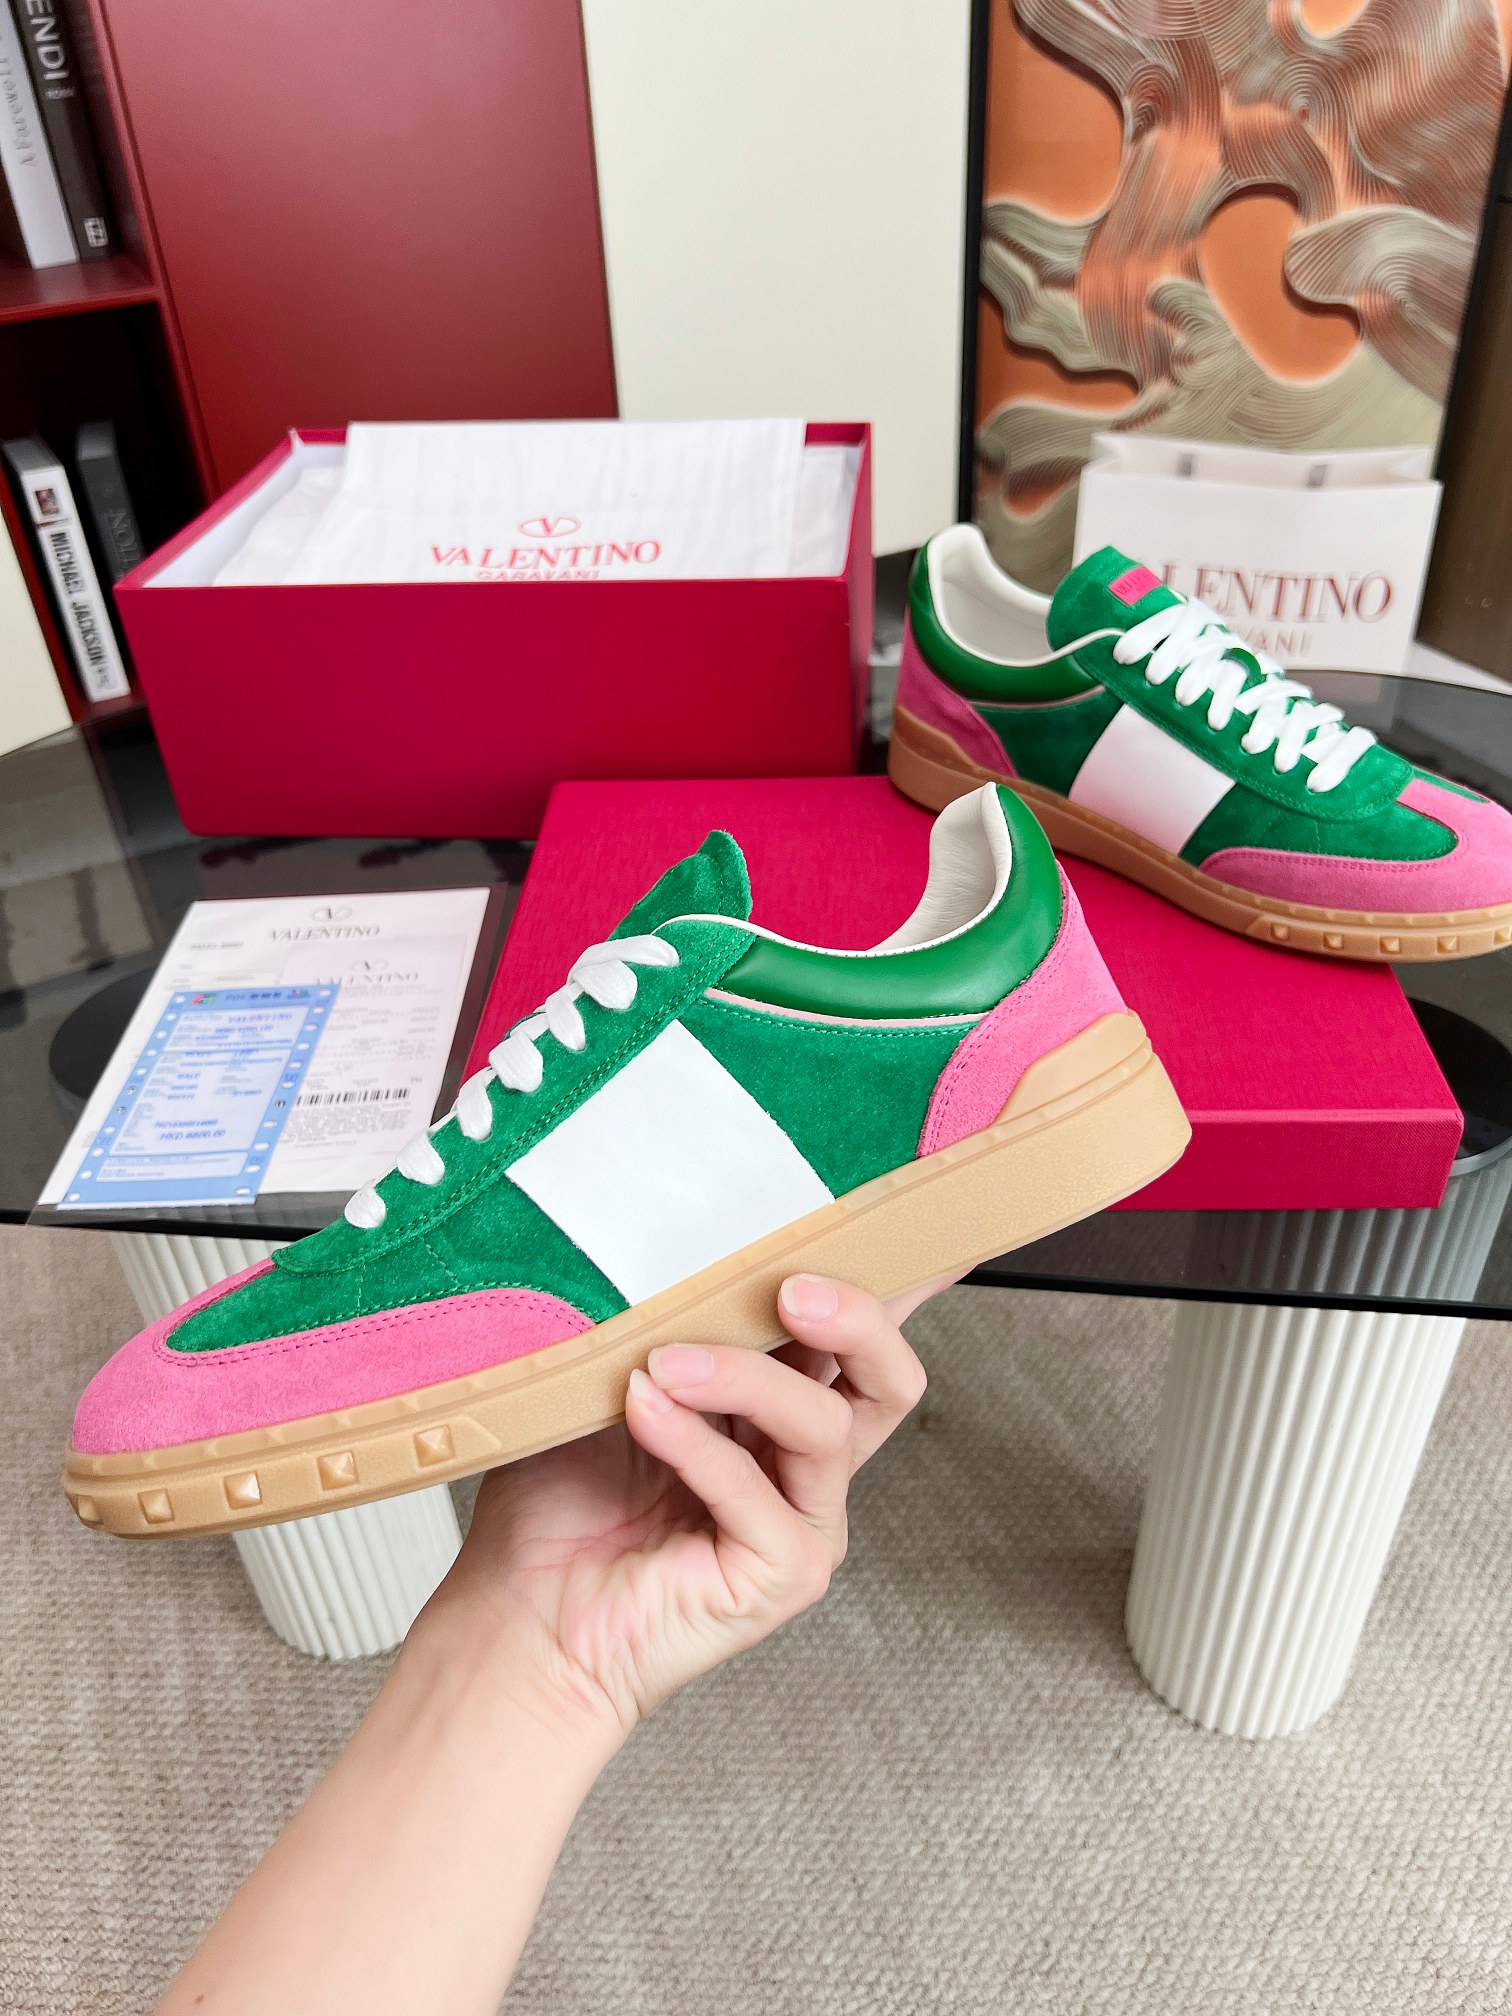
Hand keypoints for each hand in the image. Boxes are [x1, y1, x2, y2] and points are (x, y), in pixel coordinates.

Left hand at [411, 1273, 940, 1747]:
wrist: (520, 1613)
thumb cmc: (560, 1498)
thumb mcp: (613, 1376)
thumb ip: (663, 1318)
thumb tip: (671, 1228)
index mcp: (779, 1405)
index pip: (855, 1332)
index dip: (893, 1275)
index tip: (891, 1212)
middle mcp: (807, 1461)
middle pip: (889, 1376)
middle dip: (857, 1317)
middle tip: (790, 1288)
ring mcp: (805, 1520)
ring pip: (823, 1422)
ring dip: (744, 1376)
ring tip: (663, 1362)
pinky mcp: (782, 1572)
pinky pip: (758, 1493)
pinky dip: (699, 1445)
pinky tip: (644, 1412)